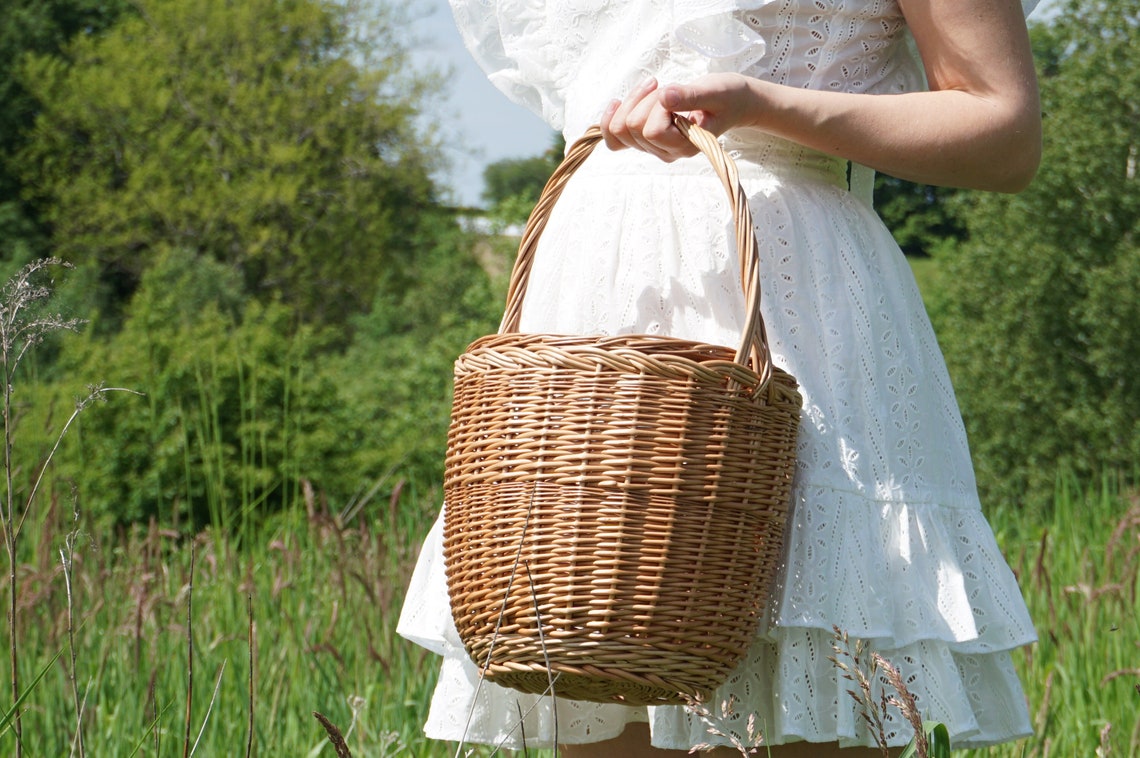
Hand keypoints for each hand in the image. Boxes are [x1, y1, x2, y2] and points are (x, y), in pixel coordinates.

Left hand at [599, 73, 757, 160]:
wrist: (732, 103)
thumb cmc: (727, 96)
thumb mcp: (715, 91)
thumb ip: (691, 96)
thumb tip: (666, 96)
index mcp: (685, 146)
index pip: (652, 131)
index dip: (657, 107)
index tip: (674, 93)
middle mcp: (667, 152)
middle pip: (631, 128)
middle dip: (643, 101)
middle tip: (663, 87)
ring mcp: (655, 148)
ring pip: (619, 130)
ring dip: (631, 102)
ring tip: (654, 89)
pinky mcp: (646, 140)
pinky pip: (614, 138)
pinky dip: (611, 118)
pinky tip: (618, 103)